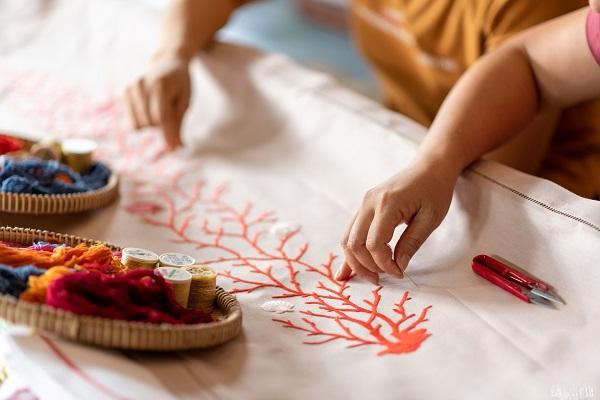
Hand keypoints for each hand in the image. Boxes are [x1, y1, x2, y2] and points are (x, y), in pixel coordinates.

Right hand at [124, 55, 190, 148]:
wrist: (166, 61)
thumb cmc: (180, 84)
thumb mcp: (185, 101)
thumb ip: (178, 124)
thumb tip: (176, 147)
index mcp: (160, 85)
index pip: (162, 118)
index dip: (169, 135)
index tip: (175, 148)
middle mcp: (142, 84)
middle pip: (150, 123)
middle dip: (162, 126)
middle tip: (170, 111)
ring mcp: (130, 87)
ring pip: (139, 124)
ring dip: (151, 124)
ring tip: (159, 108)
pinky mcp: (124, 92)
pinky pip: (133, 121)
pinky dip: (143, 120)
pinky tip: (149, 107)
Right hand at [335, 161, 457, 283]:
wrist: (429, 167)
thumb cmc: (435, 190)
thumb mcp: (431, 219)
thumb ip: (412, 243)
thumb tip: (398, 266)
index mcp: (387, 204)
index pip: (374, 244)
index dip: (384, 264)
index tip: (399, 272)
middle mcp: (369, 202)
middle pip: (354, 243)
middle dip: (365, 266)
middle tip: (382, 279)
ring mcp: (364, 203)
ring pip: (347, 238)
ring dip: (355, 261)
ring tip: (371, 276)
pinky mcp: (364, 206)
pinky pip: (351, 231)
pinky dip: (350, 251)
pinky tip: (346, 271)